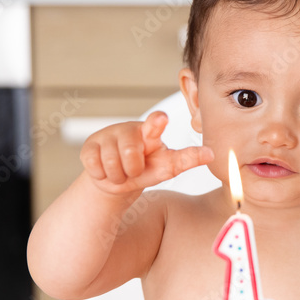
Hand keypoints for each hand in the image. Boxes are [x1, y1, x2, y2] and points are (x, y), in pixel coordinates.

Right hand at [80, 111, 213, 194]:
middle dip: (133, 170)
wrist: (116, 181)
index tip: (162, 118)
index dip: (156, 122)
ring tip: (121, 171)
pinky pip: (95, 167)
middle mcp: (128, 129)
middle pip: (131, 155)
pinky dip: (102, 176)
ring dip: (118, 176)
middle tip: (134, 169)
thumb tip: (211, 153)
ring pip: (112, 164)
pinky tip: (105, 170)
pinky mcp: (89, 146)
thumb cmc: (145, 169)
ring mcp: (106, 135)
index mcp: (149, 132)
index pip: (154, 124)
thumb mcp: (167, 167)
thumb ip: (187, 159)